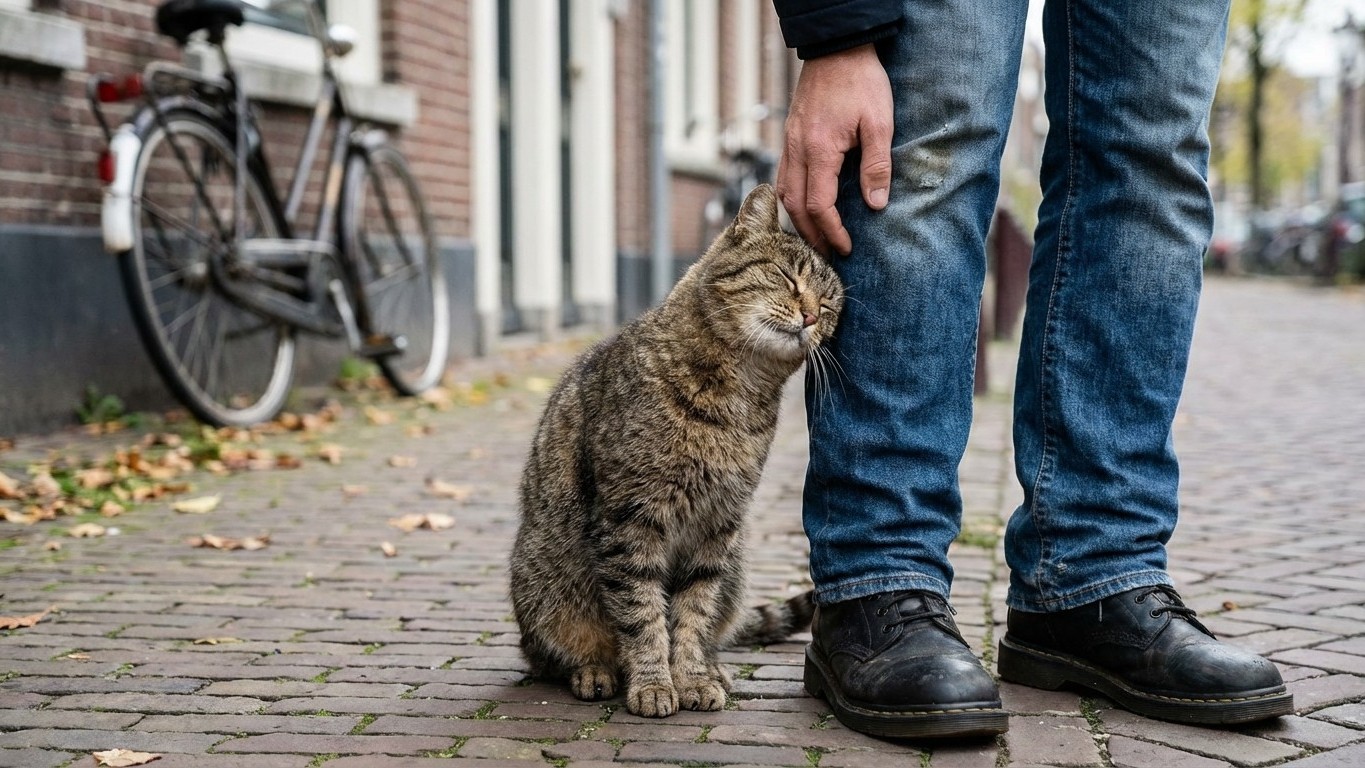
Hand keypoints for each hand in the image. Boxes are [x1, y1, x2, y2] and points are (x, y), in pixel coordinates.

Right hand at [776, 44, 892, 255]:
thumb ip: (877, 166)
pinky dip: (792, 198)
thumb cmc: (861, 82)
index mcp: (819, 150)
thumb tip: (875, 205)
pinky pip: (784, 176)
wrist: (837, 49)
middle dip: (811, 235)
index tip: (846, 247)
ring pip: (784, 193)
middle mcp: (797, 150)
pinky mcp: (790, 136)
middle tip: (828, 254)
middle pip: (794, 207)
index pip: (818, 206)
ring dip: (798, 220)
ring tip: (816, 236)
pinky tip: (806, 205)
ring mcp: (789, 143)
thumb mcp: (879, 122)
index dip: (831, 232)